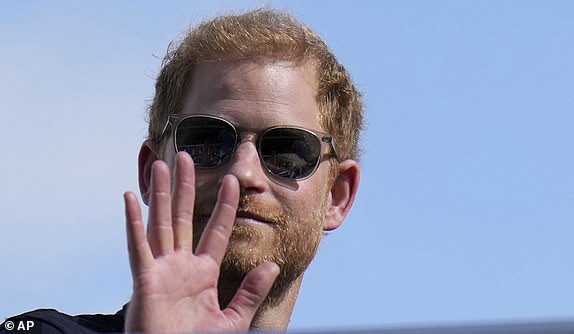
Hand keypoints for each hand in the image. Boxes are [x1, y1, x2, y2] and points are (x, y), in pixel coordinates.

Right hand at [123, 152, 279, 332]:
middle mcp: (181, 265)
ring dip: (160, 193)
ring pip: (162, 222)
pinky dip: (133, 222)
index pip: (216, 231)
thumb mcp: (232, 319)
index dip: (224, 206)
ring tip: (163, 164)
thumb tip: (272, 266)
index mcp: (203, 273)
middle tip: (187, 156)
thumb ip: (250, 292)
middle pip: (184, 216)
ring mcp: (162, 270)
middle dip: (185, 186)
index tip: (231, 181)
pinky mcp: (145, 280)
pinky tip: (130, 198)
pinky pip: (138, 247)